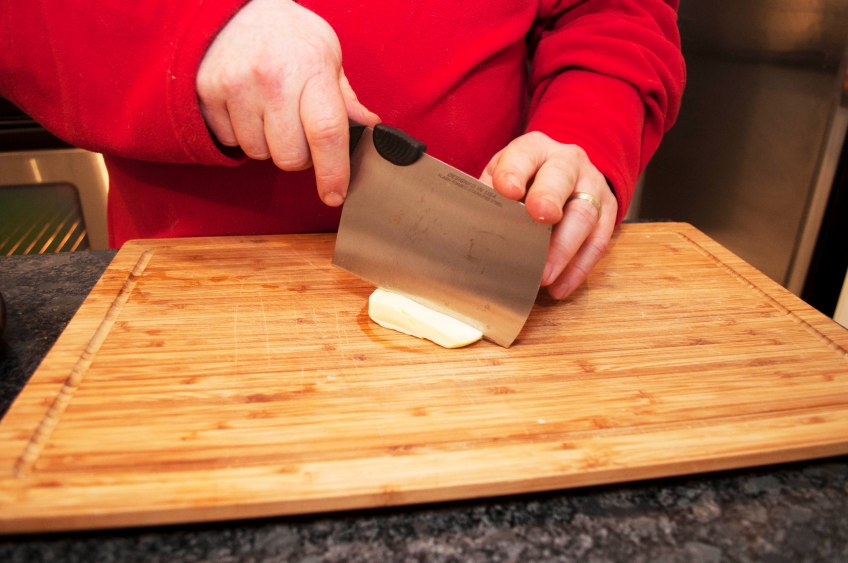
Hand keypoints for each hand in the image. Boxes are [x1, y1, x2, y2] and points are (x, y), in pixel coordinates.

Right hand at [196, 0, 379, 205]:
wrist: (233, 9)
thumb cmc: (289, 37)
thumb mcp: (327, 56)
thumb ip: (344, 98)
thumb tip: (369, 129)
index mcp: (311, 68)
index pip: (326, 132)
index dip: (333, 172)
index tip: (335, 194)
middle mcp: (272, 79)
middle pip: (290, 156)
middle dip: (300, 156)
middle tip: (299, 132)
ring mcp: (236, 87)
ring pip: (260, 154)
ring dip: (269, 145)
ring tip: (271, 114)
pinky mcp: (208, 95)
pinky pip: (232, 142)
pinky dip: (243, 134)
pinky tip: (248, 108)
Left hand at [479, 132, 617, 298]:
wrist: (565, 174)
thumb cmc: (525, 180)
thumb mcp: (502, 177)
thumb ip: (489, 195)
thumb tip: (471, 228)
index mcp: (535, 149)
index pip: (524, 155)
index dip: (515, 172)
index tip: (507, 190)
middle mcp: (568, 162)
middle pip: (561, 178)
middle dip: (549, 198)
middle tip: (539, 218)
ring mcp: (592, 187)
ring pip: (584, 214)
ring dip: (564, 249)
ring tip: (544, 275)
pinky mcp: (608, 213)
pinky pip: (598, 242)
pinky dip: (578, 268)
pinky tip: (560, 286)